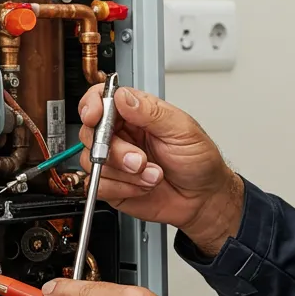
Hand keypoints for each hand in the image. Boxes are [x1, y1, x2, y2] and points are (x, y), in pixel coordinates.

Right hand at [78, 85, 242, 254]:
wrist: (203, 198)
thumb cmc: (198, 161)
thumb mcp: (182, 130)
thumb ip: (151, 112)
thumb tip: (123, 97)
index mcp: (137, 114)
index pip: (102, 99)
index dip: (93, 105)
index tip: (95, 116)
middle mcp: (123, 135)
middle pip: (91, 132)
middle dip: (115, 150)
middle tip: (141, 160)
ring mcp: (116, 161)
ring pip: (94, 161)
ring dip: (126, 173)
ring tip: (152, 175)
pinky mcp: (113, 185)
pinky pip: (99, 185)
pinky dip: (122, 188)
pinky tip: (142, 186)